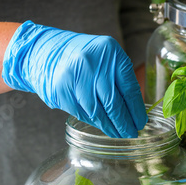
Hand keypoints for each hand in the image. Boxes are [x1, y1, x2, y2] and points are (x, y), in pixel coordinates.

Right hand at [2, 21, 146, 137]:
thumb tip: (135, 110)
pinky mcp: (61, 92)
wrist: (44, 51)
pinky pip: (83, 113)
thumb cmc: (82, 56)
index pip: (129, 88)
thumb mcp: (106, 57)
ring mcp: (75, 78)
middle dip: (124, 123)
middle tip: (131, 133)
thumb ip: (120, 78)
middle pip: (114, 103)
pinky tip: (102, 126)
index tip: (141, 123)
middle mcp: (93, 64)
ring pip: (98, 112)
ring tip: (118, 134)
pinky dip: (94, 123)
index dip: (136, 110)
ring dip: (110, 127)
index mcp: (110, 52)